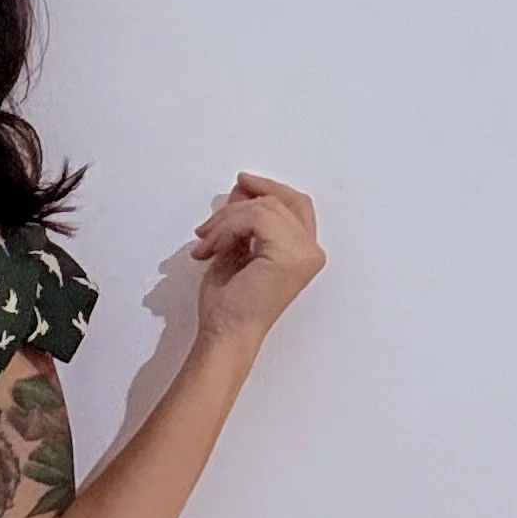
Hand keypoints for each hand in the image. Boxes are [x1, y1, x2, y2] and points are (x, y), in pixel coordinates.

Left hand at [188, 174, 324, 346]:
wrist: (225, 333)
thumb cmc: (230, 304)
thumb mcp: (237, 247)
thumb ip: (245, 219)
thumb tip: (243, 188)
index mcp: (304, 252)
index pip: (295, 205)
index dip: (269, 189)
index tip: (242, 183)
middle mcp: (311, 251)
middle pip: (281, 201)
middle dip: (242, 202)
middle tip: (210, 221)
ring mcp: (303, 252)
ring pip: (263, 207)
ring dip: (224, 222)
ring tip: (205, 244)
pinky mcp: (288, 254)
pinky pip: (253, 218)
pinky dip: (225, 229)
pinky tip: (211, 250)